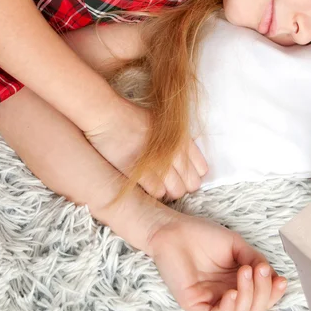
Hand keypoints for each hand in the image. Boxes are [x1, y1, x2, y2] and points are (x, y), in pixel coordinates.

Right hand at [84, 96, 208, 200]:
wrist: (109, 118)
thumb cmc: (134, 119)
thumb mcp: (164, 124)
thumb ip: (180, 143)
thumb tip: (189, 164)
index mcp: (182, 139)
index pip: (201, 170)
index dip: (192, 175)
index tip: (182, 175)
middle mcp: (175, 153)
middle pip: (191, 185)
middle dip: (182, 186)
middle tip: (169, 183)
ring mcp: (160, 164)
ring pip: (176, 191)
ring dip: (169, 192)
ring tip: (158, 185)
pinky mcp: (142, 173)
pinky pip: (158, 192)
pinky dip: (154, 192)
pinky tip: (147, 184)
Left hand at [147, 211, 287, 310]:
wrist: (173, 229)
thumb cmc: (201, 234)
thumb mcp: (235, 244)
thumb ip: (254, 258)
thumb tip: (271, 274)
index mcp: (238, 281)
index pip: (262, 297)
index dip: (273, 292)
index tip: (281, 280)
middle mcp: (227, 293)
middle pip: (255, 309)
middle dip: (263, 292)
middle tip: (259, 270)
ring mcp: (212, 300)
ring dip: (248, 296)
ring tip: (244, 273)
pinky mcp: (196, 305)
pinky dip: (229, 309)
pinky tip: (232, 293)